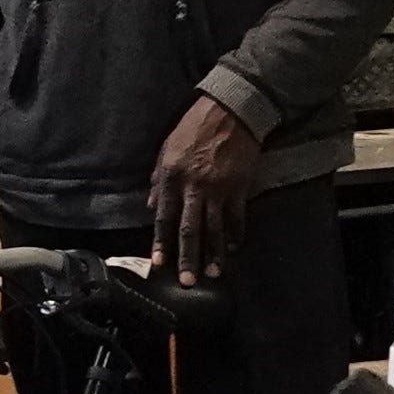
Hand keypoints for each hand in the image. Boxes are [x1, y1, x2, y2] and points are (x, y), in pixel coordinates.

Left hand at [150, 95, 265, 286]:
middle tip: (188, 281)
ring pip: (216, 229)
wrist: (231, 112)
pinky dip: (236, 234)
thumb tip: (152, 207)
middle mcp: (195, 188)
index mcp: (172, 178)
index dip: (161, 242)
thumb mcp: (167, 149)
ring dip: (215, 254)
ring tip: (215, 274)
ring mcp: (220, 190)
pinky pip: (237, 217)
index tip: (159, 264)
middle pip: (191, 230)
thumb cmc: (194, 128)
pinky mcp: (240, 187)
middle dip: (188, 258)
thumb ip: (158, 179)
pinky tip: (234, 248)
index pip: (165, 218)